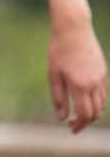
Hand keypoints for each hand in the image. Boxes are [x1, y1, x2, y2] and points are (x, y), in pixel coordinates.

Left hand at [48, 9, 106, 132]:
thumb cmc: (58, 50)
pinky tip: (85, 99)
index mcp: (80, 85)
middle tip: (73, 124)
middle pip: (96, 112)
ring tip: (79, 113)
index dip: (79, 125)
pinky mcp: (103, 71)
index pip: (85, 114)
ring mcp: (101, 77)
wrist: (73, 28)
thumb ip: (58, 97)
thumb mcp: (53, 74)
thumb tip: (62, 118)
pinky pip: (103, 92)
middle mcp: (94, 83)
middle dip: (86, 121)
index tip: (70, 129)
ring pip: (102, 104)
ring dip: (92, 112)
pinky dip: (96, 101)